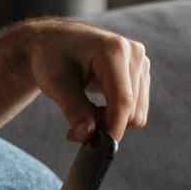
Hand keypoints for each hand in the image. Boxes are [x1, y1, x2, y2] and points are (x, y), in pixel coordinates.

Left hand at [0, 18, 149, 142]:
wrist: (51, 42)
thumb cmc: (50, 59)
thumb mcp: (55, 85)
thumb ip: (73, 110)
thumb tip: (87, 135)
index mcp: (113, 50)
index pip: (123, 100)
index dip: (113, 128)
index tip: (99, 147)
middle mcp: (134, 53)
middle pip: (133, 109)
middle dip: (107, 124)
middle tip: (76, 127)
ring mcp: (140, 61)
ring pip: (137, 111)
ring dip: (112, 119)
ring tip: (83, 111)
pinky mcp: (140, 70)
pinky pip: (136, 106)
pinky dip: (116, 113)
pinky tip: (95, 106)